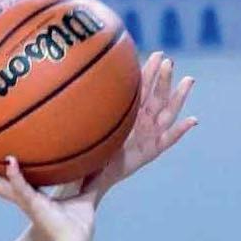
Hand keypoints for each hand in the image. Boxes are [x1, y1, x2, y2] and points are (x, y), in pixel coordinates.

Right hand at [0, 154, 94, 240]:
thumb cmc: (79, 229)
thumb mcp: (86, 195)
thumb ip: (90, 178)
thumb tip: (102, 159)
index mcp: (32, 198)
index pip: (9, 180)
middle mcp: (24, 200)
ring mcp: (27, 203)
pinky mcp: (35, 207)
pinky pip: (23, 189)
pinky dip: (16, 177)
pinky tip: (10, 161)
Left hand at [84, 51, 196, 200]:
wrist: (82, 185)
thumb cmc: (75, 156)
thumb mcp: (72, 132)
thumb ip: (71, 114)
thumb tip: (47, 83)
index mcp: (124, 116)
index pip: (137, 90)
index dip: (146, 74)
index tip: (152, 54)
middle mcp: (137, 124)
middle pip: (154, 97)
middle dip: (162, 79)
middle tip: (167, 60)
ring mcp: (146, 138)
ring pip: (165, 113)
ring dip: (177, 97)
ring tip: (188, 80)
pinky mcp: (149, 154)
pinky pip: (166, 142)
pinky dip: (179, 132)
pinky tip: (192, 121)